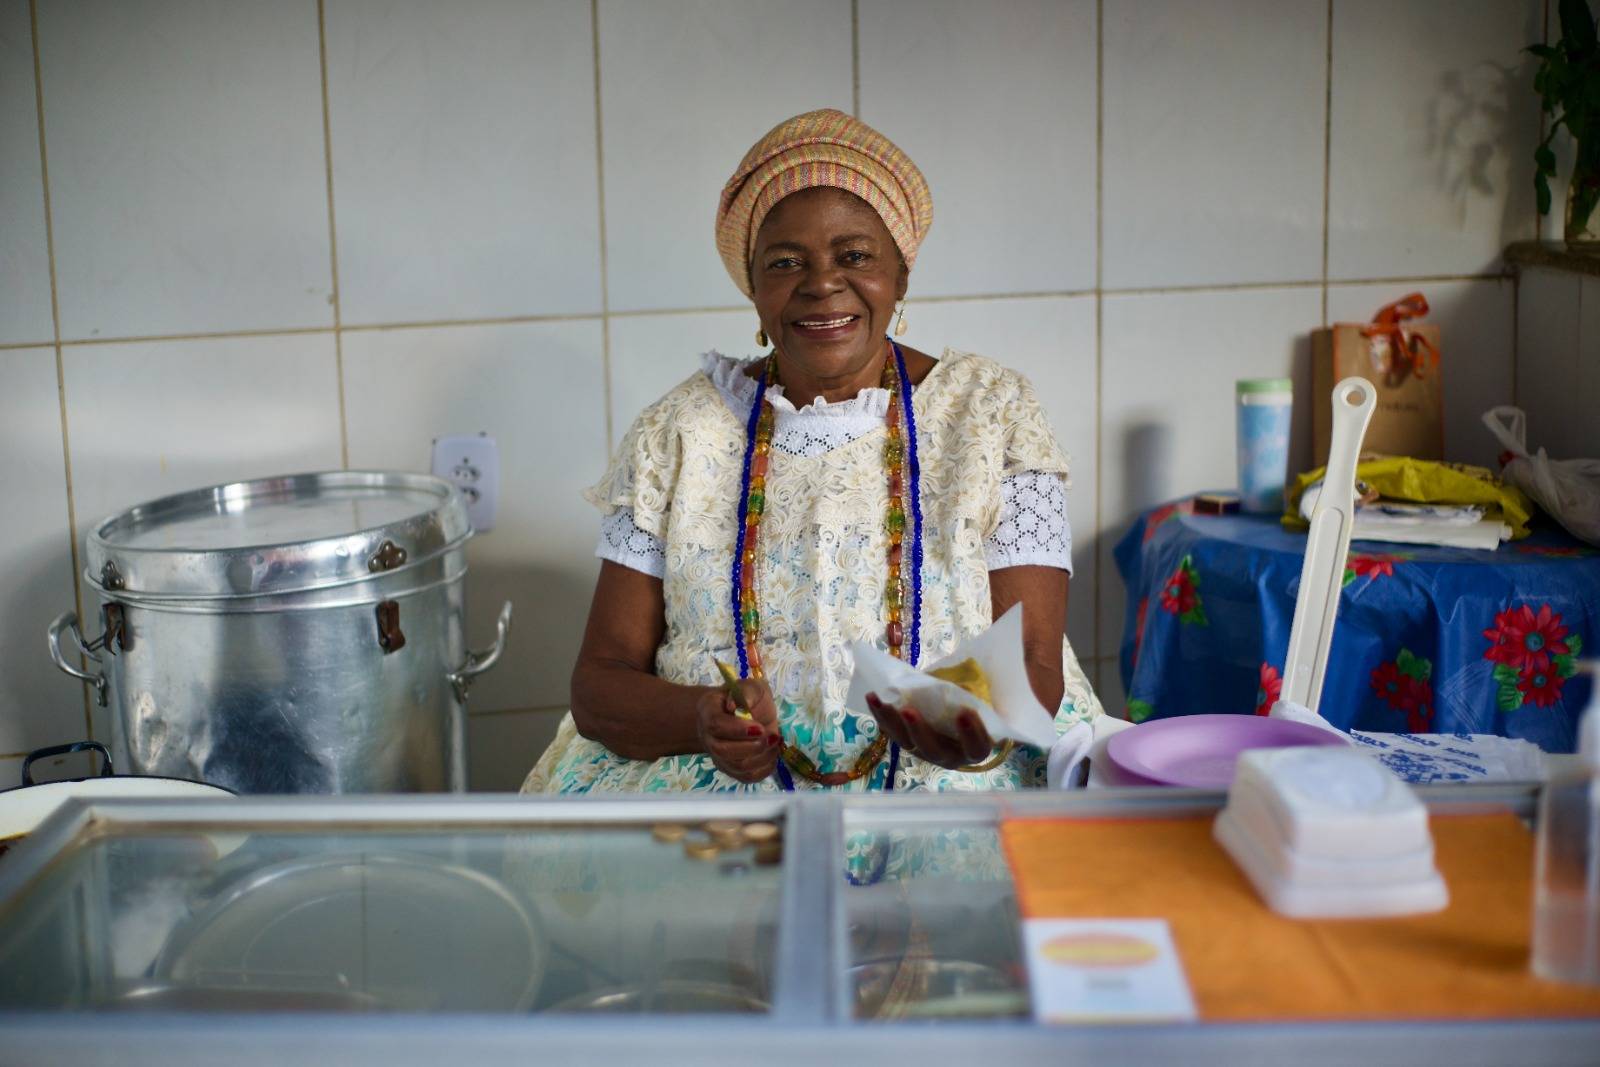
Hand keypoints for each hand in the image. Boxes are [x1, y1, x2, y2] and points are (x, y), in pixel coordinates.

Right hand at [696, 678, 781, 782]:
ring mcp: (718, 756)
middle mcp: (707, 736)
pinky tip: (772, 754)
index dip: (738, 729)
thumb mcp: (751, 686)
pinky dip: (764, 769)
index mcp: (708, 711)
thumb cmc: (748, 698)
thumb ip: (746, 691)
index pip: (715, 725)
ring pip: (736, 767)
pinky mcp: (731, 769)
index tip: (760, 727)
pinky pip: (747, 777)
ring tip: (775, 742)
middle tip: (772, 737)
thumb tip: (735, 705)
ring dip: (762, 757)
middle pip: (722, 751)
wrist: (747, 714)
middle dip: (752, 747)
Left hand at [866, 692, 995, 770]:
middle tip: (909, 710)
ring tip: (880, 699)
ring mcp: (924, 752)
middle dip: (919, 730)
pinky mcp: (907, 742)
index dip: (972, 733)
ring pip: (907, 743)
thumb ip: (969, 698)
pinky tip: (872, 697)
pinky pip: (892, 731)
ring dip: (892, 721)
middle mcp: (948, 757)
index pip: (976, 747)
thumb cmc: (971, 710)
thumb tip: (958, 683)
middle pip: (933, 750)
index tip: (966, 712)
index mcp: (972, 750)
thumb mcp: (975, 704)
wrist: (956, 717)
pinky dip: (881, 714)